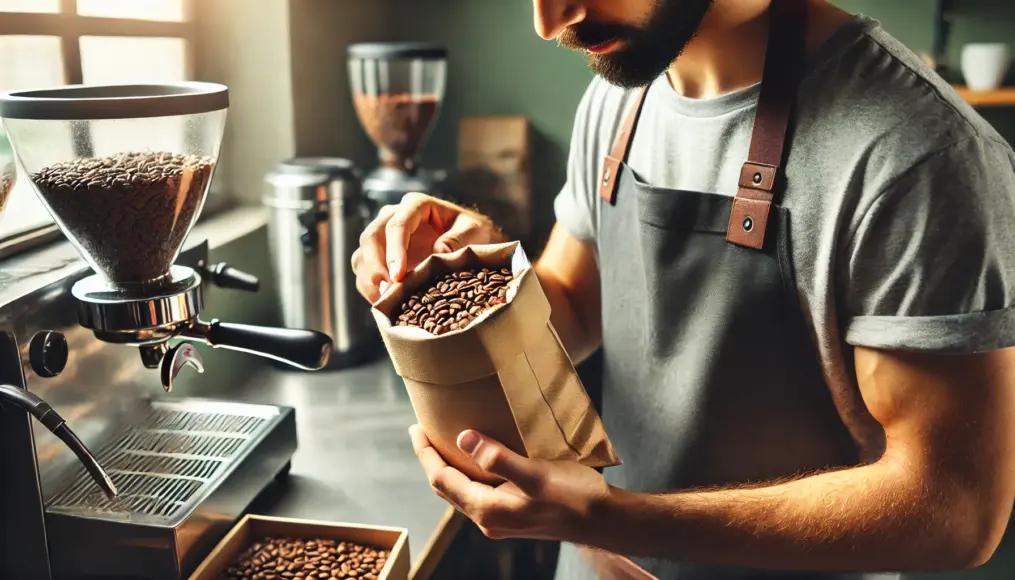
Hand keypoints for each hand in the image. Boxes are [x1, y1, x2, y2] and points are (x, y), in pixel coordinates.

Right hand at [351, 192, 504, 302]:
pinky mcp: (379, 256)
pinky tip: (384, 303)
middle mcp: (393, 216)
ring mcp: (383, 236)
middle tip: (387, 292)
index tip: (399, 276)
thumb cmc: (471, 231)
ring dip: (369, 280)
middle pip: (371, 237)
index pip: (397, 224)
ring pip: (362, 255)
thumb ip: (458, 239)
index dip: (394, 251)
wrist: (468, 240)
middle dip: (375, 267)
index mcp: (416, 205)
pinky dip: (369, 288)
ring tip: (385, 301)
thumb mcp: (473, 230)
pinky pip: (363, 271)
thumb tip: (438, 253)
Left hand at [409, 424, 610, 542]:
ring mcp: (501, 520)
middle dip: (432, 460)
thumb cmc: (575, 497)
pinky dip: (469, 474)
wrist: (604, 521)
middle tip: (423, 431)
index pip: (442, 480)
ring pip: (462, 492)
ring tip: (444, 442)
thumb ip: (499, 458)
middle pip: (447, 488)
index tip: (416, 428)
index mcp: (487, 510)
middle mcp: (488, 520)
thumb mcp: (536, 474)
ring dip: (450, 468)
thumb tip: (463, 439)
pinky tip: (478, 459)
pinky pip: (479, 493)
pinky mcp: (513, 515)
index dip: (426, 454)